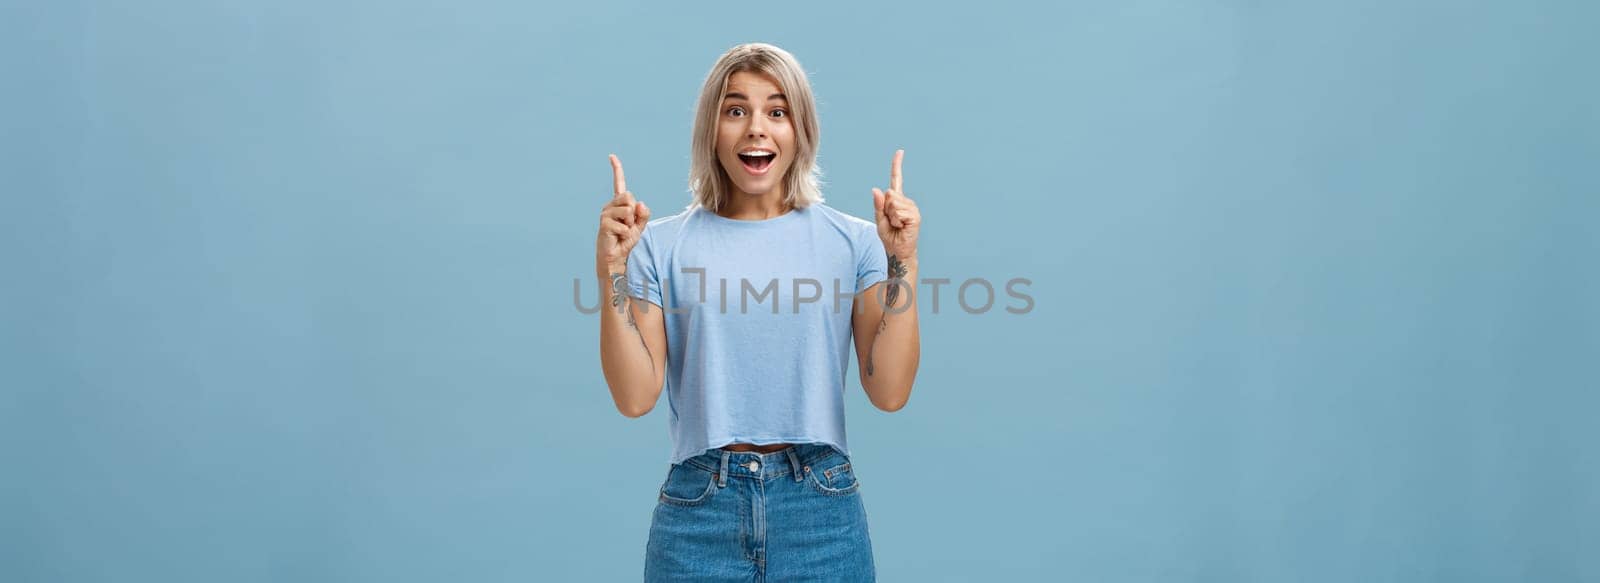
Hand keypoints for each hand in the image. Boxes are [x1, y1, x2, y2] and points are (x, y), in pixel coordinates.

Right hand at [597, 154, 650, 274]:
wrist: (616, 256)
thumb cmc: (625, 240)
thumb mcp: (639, 226)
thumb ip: (643, 214)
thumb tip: (640, 204)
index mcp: (619, 204)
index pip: (618, 183)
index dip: (616, 169)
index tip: (612, 156)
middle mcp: (610, 206)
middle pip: (629, 196)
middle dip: (634, 212)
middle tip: (629, 224)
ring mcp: (605, 214)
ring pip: (628, 210)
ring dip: (631, 224)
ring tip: (623, 231)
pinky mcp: (604, 224)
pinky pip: (625, 225)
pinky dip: (626, 233)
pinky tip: (618, 237)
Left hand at [871, 149, 919, 260]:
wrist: (898, 251)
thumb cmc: (889, 236)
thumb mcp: (879, 219)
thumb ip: (877, 205)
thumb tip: (876, 189)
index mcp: (896, 200)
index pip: (896, 179)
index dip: (897, 165)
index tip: (900, 151)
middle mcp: (906, 201)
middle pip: (889, 194)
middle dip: (885, 209)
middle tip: (891, 221)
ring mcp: (912, 208)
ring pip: (893, 203)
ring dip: (891, 216)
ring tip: (896, 225)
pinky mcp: (915, 216)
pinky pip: (898, 212)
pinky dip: (896, 221)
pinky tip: (901, 227)